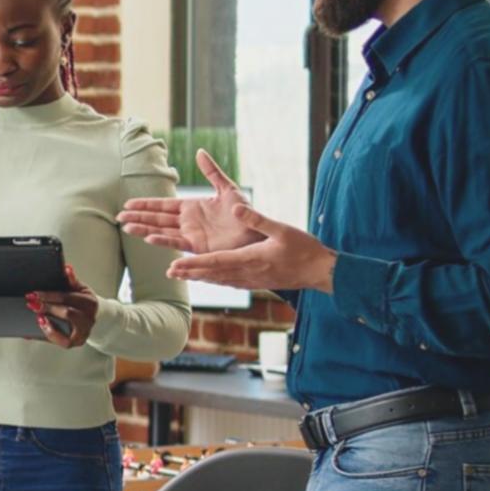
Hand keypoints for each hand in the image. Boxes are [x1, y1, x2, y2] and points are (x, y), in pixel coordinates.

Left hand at [31, 264, 98, 347]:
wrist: (95, 314)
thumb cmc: (82, 300)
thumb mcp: (80, 288)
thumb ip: (72, 280)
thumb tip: (66, 268)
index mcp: (89, 302)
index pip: (67, 297)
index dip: (49, 295)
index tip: (34, 294)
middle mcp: (89, 318)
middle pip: (66, 313)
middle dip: (47, 308)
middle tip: (31, 304)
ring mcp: (85, 332)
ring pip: (66, 331)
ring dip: (49, 325)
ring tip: (38, 318)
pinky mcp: (78, 341)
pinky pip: (64, 342)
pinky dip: (51, 335)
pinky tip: (42, 328)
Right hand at [117, 149, 264, 253]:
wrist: (256, 230)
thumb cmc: (245, 211)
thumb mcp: (227, 187)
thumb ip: (211, 171)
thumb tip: (200, 152)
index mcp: (191, 207)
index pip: (162, 205)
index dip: (145, 205)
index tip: (128, 204)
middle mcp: (187, 221)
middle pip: (157, 219)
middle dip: (138, 218)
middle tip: (119, 218)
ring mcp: (191, 234)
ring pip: (161, 230)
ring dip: (144, 229)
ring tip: (126, 228)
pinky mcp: (198, 246)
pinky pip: (176, 242)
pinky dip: (163, 240)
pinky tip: (149, 238)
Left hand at [167, 205, 337, 292]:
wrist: (320, 271)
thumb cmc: (303, 249)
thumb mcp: (281, 229)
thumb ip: (257, 219)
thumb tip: (236, 207)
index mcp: (250, 259)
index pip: (215, 262)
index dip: (193, 264)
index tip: (175, 265)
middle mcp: (247, 273)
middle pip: (212, 273)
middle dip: (189, 272)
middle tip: (169, 272)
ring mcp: (251, 281)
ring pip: (219, 280)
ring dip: (199, 277)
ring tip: (181, 275)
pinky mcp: (256, 283)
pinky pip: (229, 282)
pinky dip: (214, 279)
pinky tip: (207, 278)